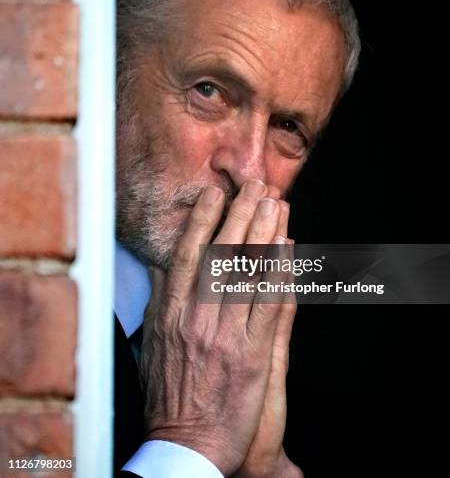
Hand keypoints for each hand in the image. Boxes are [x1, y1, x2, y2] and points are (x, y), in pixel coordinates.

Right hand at [140, 180, 290, 475]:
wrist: (185, 446)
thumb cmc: (167, 395)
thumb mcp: (151, 343)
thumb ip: (159, 300)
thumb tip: (162, 264)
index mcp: (170, 313)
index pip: (188, 255)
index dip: (203, 220)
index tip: (215, 193)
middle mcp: (198, 317)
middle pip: (223, 254)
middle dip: (242, 214)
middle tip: (256, 186)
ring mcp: (227, 335)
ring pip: (249, 272)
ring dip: (266, 234)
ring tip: (276, 204)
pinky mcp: (253, 354)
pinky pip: (271, 305)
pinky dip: (281, 273)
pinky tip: (289, 249)